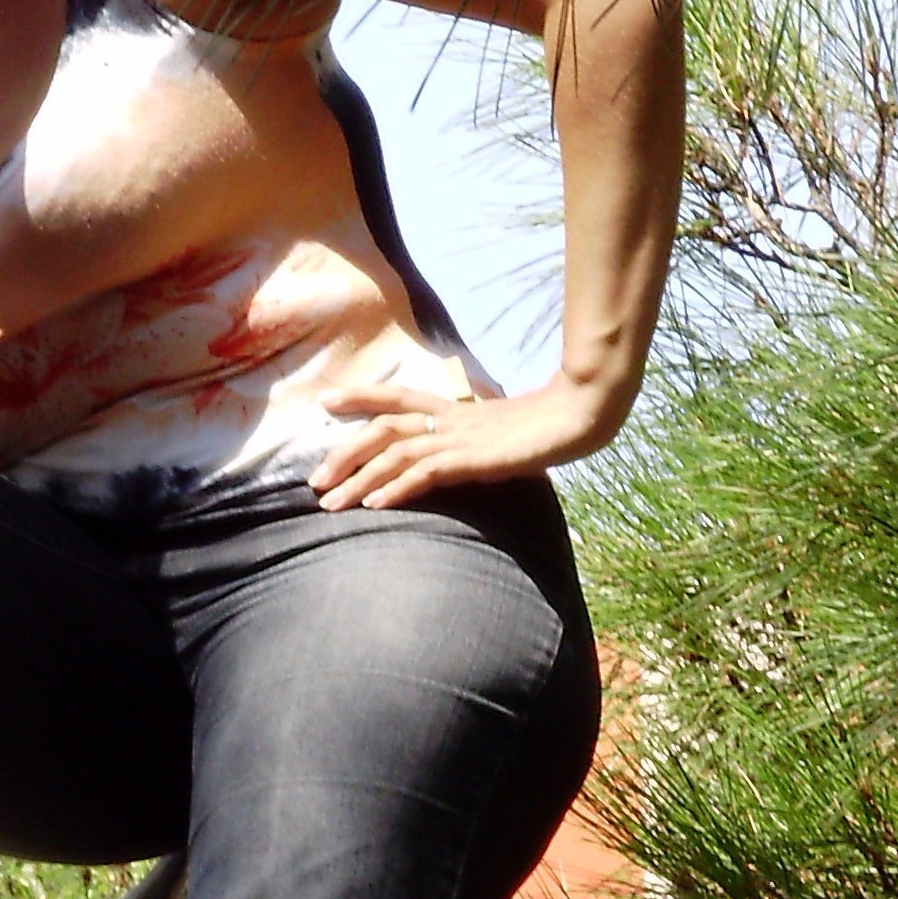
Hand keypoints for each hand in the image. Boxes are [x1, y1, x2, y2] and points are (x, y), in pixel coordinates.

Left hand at [313, 374, 613, 507]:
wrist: (582, 415)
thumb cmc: (549, 425)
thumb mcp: (500, 433)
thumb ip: (473, 442)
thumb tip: (456, 458)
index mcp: (455, 408)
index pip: (397, 394)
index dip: (360, 395)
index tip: (325, 400)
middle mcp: (450, 418)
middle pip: (383, 427)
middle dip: (344, 453)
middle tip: (315, 481)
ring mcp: (461, 437)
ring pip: (395, 453)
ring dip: (359, 479)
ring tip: (331, 503)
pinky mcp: (475, 459)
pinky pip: (427, 473)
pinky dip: (398, 487)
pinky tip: (375, 504)